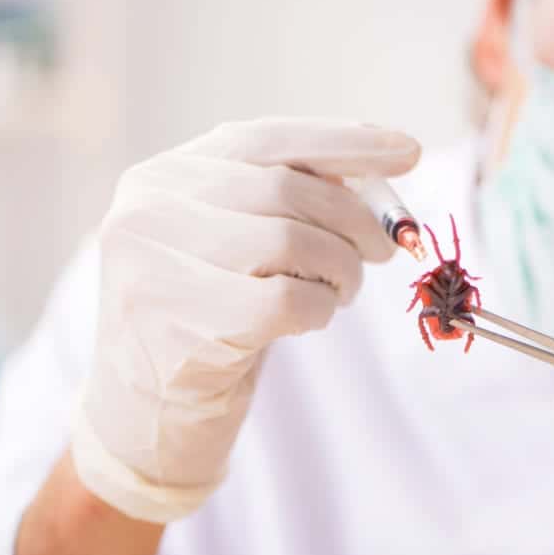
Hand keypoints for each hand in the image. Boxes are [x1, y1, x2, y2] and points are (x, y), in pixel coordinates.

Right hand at [73, 118, 420, 522]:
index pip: (264, 139)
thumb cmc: (208, 318)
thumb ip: (284, 197)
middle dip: (355, 218)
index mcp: (161, 176)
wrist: (146, 415)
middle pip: (286, 188)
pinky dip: (319, 310)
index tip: (407, 151)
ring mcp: (155, 270)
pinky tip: (311, 320)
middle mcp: (147, 212)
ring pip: (291, 241)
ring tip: (342, 290)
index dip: (343, 142)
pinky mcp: (182, 330)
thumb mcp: (231, 242)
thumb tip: (385, 160)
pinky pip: (286, 302)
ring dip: (341, 268)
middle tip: (383, 250)